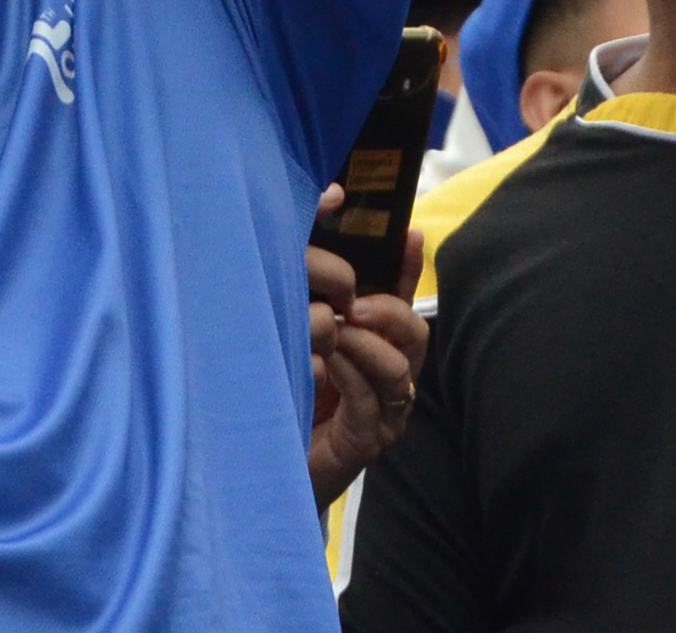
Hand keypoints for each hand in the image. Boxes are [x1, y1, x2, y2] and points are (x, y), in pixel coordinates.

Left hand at [306, 185, 430, 509]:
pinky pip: (369, 404)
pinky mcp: (363, 442)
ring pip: (397, 371)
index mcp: (373, 345)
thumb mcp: (291, 330)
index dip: (409, 267)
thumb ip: (306, 288)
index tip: (409, 232)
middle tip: (353, 303)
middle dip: (388, 312)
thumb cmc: (276, 386)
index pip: (403, 300)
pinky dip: (347, 379)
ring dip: (362, 347)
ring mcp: (381, 413)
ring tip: (330, 334)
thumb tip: (317, 219)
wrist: (260, 457)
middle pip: (415, 335)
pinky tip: (320, 364)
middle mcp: (387, 378)